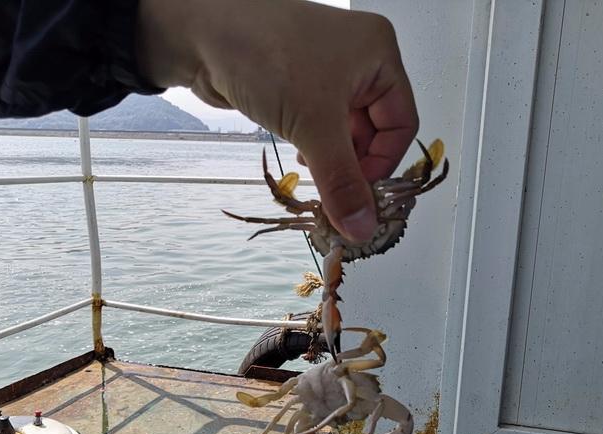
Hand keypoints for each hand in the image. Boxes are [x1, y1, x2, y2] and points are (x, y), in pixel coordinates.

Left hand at [136, 0, 417, 241]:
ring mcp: (328, 71)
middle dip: (355, 165)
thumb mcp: (313, 125)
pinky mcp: (300, 85)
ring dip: (334, 160)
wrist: (200, 36)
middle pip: (375, 131)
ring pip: (345, 132)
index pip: (402, 124)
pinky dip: (315, 148)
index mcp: (379, 54)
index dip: (383, 165)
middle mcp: (360, 60)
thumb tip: (361, 228)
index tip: (361, 197)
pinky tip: (300, 160)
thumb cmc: (263, 56)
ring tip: (315, 176)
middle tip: (337, 197)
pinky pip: (321, 126)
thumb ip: (341, 182)